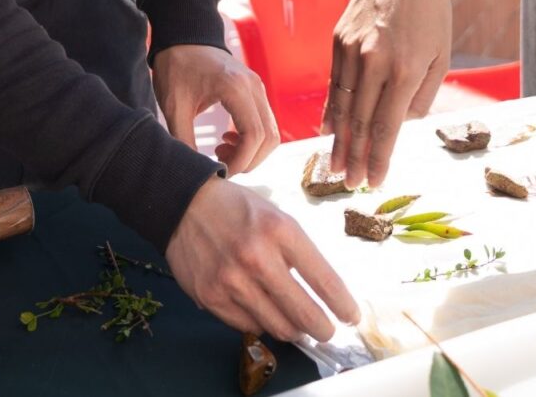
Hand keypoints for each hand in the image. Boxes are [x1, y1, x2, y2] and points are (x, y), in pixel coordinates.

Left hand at [153, 44, 280, 175]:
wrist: (183, 37)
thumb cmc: (176, 67)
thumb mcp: (173, 106)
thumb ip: (183, 140)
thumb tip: (196, 172)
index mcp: (235, 88)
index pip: (254, 135)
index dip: (241, 161)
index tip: (220, 170)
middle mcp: (253, 86)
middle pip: (269, 137)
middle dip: (249, 160)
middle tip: (221, 164)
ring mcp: (258, 87)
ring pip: (271, 132)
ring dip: (252, 151)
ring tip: (222, 152)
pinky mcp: (255, 90)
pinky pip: (265, 122)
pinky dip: (253, 139)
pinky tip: (228, 139)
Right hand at [165, 177, 357, 341]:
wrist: (184, 204)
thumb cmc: (238, 210)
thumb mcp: (276, 217)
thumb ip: (297, 252)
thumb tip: (322, 294)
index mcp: (281, 231)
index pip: (324, 280)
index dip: (343, 305)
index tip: (351, 317)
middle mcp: (257, 257)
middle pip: (304, 313)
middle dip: (322, 328)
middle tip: (327, 331)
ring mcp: (232, 280)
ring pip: (278, 327)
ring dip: (293, 330)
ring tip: (297, 325)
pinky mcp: (211, 297)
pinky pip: (249, 326)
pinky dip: (261, 324)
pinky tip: (264, 312)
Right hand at [325, 0, 452, 188]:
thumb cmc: (431, 12)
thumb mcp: (441, 57)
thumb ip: (422, 96)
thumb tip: (402, 127)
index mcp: (406, 70)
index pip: (387, 126)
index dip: (379, 158)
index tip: (374, 182)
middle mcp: (376, 61)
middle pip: (360, 122)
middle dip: (355, 158)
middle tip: (350, 184)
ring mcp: (353, 49)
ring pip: (342, 105)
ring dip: (339, 141)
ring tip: (335, 167)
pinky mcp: (339, 38)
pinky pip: (334, 82)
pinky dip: (331, 109)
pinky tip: (329, 130)